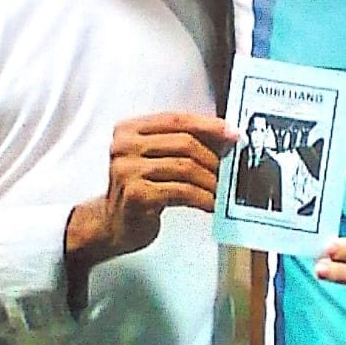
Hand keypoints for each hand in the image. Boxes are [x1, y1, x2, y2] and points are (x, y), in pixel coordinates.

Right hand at [66, 111, 237, 263]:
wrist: (113, 225)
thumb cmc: (139, 190)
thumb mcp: (153, 159)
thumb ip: (179, 144)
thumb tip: (224, 138)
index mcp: (128, 130)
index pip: (175, 119)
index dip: (208, 125)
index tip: (232, 134)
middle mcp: (124, 146)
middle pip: (183, 143)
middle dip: (212, 156)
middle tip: (229, 168)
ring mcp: (127, 171)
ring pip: (185, 168)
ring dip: (210, 180)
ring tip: (222, 189)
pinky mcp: (137, 195)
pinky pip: (182, 191)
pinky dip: (202, 197)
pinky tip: (211, 203)